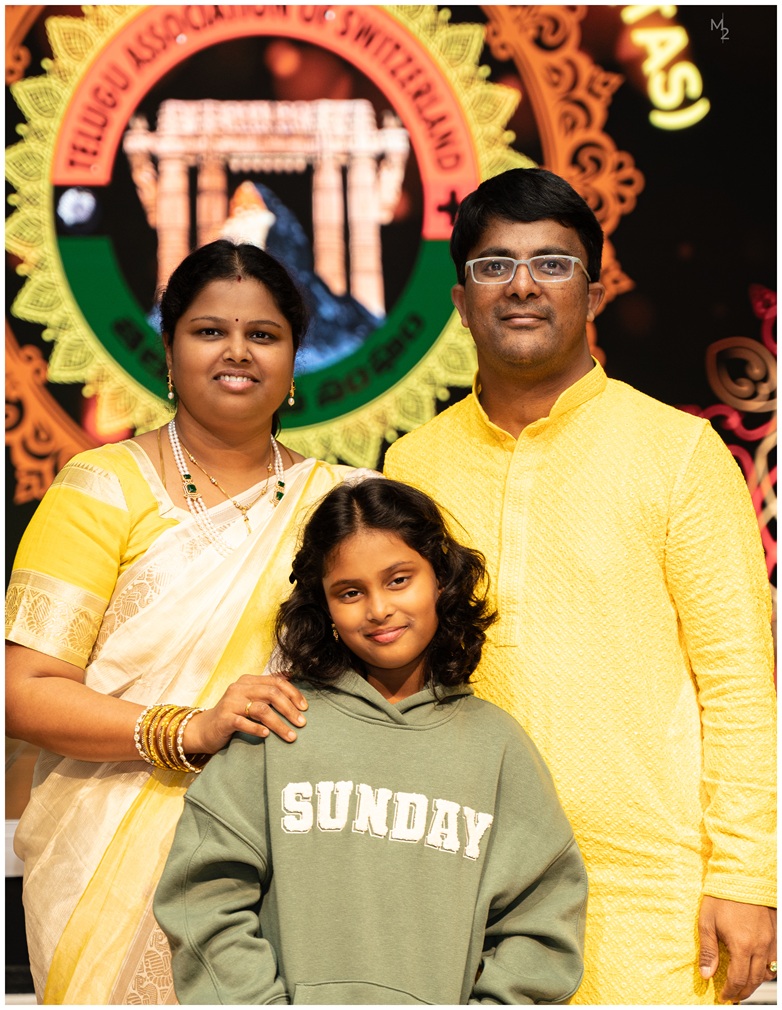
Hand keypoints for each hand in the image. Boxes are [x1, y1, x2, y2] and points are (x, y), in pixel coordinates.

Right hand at [182, 674, 307, 753]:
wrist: (205, 729)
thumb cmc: (233, 714)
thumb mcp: (250, 698)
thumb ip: (267, 689)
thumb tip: (291, 675)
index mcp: (248, 681)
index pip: (276, 682)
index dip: (293, 693)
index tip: (305, 708)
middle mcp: (239, 688)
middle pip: (271, 694)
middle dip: (289, 709)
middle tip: (302, 723)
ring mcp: (230, 703)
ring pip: (261, 710)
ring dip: (279, 724)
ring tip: (291, 736)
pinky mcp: (224, 719)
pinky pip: (243, 722)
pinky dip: (257, 728)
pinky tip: (266, 735)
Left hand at [698, 895, 776, 1002]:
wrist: (741, 876)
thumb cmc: (722, 896)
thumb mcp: (707, 922)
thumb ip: (708, 951)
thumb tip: (707, 974)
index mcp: (742, 945)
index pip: (738, 979)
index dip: (730, 991)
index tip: (723, 996)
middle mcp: (759, 946)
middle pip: (754, 980)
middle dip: (743, 991)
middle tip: (733, 995)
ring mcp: (770, 940)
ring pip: (767, 973)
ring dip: (756, 982)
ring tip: (744, 984)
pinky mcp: (775, 933)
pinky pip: (775, 960)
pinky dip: (768, 969)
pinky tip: (758, 968)